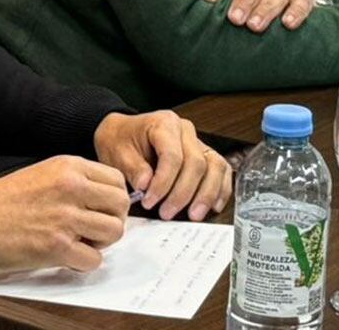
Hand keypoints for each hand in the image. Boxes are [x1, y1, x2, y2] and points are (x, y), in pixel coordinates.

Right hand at [0, 156, 129, 270]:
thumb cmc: (5, 199)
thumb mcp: (46, 173)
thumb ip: (77, 181)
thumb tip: (106, 200)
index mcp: (70, 167)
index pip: (117, 181)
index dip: (113, 200)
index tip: (101, 210)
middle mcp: (72, 188)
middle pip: (121, 206)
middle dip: (112, 220)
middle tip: (93, 229)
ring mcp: (65, 217)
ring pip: (114, 232)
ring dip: (101, 242)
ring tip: (80, 242)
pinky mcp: (57, 246)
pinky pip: (93, 259)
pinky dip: (83, 263)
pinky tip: (67, 256)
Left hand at [94, 111, 232, 221]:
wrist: (123, 134)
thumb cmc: (120, 141)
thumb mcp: (116, 152)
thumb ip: (132, 168)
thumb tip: (147, 184)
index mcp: (164, 124)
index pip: (172, 155)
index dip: (163, 183)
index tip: (149, 201)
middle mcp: (185, 131)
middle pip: (196, 163)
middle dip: (183, 193)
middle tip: (166, 213)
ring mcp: (198, 142)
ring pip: (215, 166)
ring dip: (206, 194)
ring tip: (193, 215)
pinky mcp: (204, 156)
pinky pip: (221, 171)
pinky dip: (220, 189)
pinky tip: (213, 206)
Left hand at [203, 0, 314, 32]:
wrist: (287, 9)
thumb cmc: (250, 14)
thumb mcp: (233, 12)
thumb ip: (216, 16)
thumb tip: (192, 31)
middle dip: (243, 0)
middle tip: (235, 19)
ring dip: (265, 8)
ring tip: (255, 26)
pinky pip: (301, 1)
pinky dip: (296, 11)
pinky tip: (288, 24)